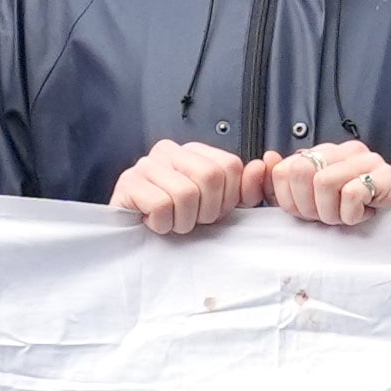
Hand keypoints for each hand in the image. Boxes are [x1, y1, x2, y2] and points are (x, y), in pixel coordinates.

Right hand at [111, 138, 255, 237]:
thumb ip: (245, 190)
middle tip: (190, 220)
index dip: (227, 199)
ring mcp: (146, 164)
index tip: (210, 212)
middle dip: (206, 211)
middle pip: (210, 177)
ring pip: (185, 193)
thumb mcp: (218, 207)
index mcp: (194, 152)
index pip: (231, 166)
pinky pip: (161, 205)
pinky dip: (162, 224)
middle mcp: (169, 150)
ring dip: (182, 221)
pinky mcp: (128, 182)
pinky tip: (153, 222)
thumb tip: (261, 166)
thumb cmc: (177, 220)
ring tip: (171, 222)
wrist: (135, 239)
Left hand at [255, 139, 390, 227]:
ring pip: (324, 183)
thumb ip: (283, 186)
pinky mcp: (388, 174)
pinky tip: (365, 215)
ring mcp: (367, 159)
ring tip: (348, 216)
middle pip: (300, 172)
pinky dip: (353, 215)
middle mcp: (344, 150)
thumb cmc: (351, 216)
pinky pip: (352, 193)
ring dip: (333, 213)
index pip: (283, 170)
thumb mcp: (309, 204)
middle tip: (330, 216)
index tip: (312, 213)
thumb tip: (268, 159)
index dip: (291, 202)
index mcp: (323, 153)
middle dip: (310, 207)